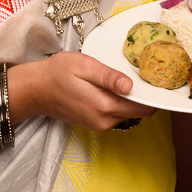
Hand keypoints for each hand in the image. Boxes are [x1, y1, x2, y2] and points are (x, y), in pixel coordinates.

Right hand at [8, 52, 155, 131]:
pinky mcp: (94, 124)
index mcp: (104, 105)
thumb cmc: (57, 73)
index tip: (155, 80)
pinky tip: (108, 88)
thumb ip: (109, 77)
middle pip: (137, 111)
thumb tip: (131, 86)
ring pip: (127, 113)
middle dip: (142, 96)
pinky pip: (115, 114)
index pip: (143, 108)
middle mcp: (104, 121)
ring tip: (121, 79)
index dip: (152, 95)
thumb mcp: (84, 66)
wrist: (35, 89)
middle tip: (140, 74)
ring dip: (128, 99)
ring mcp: (99, 125)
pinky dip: (117, 103)